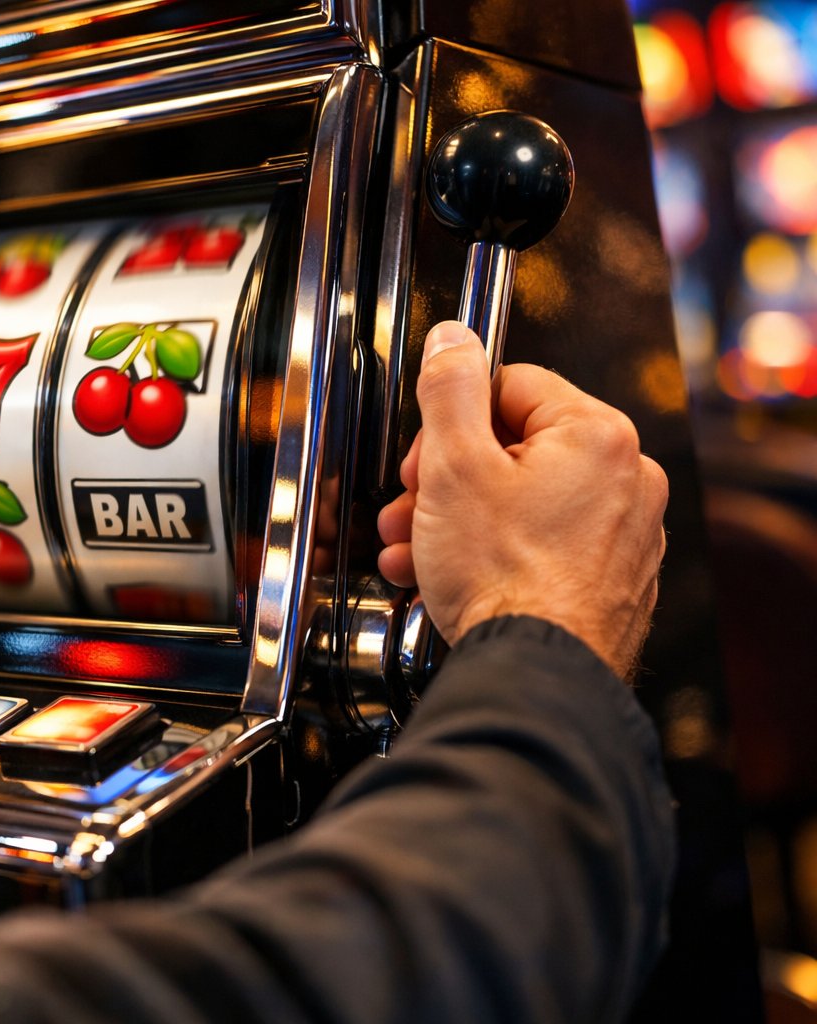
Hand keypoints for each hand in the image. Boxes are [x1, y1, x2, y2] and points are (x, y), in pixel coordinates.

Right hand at [377, 321, 668, 676]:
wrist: (537, 672)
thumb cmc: (504, 577)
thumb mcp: (454, 466)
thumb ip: (451, 390)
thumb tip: (453, 340)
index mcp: (598, 436)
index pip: (511, 386)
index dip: (452, 421)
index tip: (426, 456)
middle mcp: (629, 480)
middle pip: (517, 449)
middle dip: (449, 480)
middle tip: (415, 507)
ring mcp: (626, 537)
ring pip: (527, 503)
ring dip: (463, 521)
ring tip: (421, 550)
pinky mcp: (615, 583)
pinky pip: (547, 548)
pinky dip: (499, 556)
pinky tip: (457, 578)